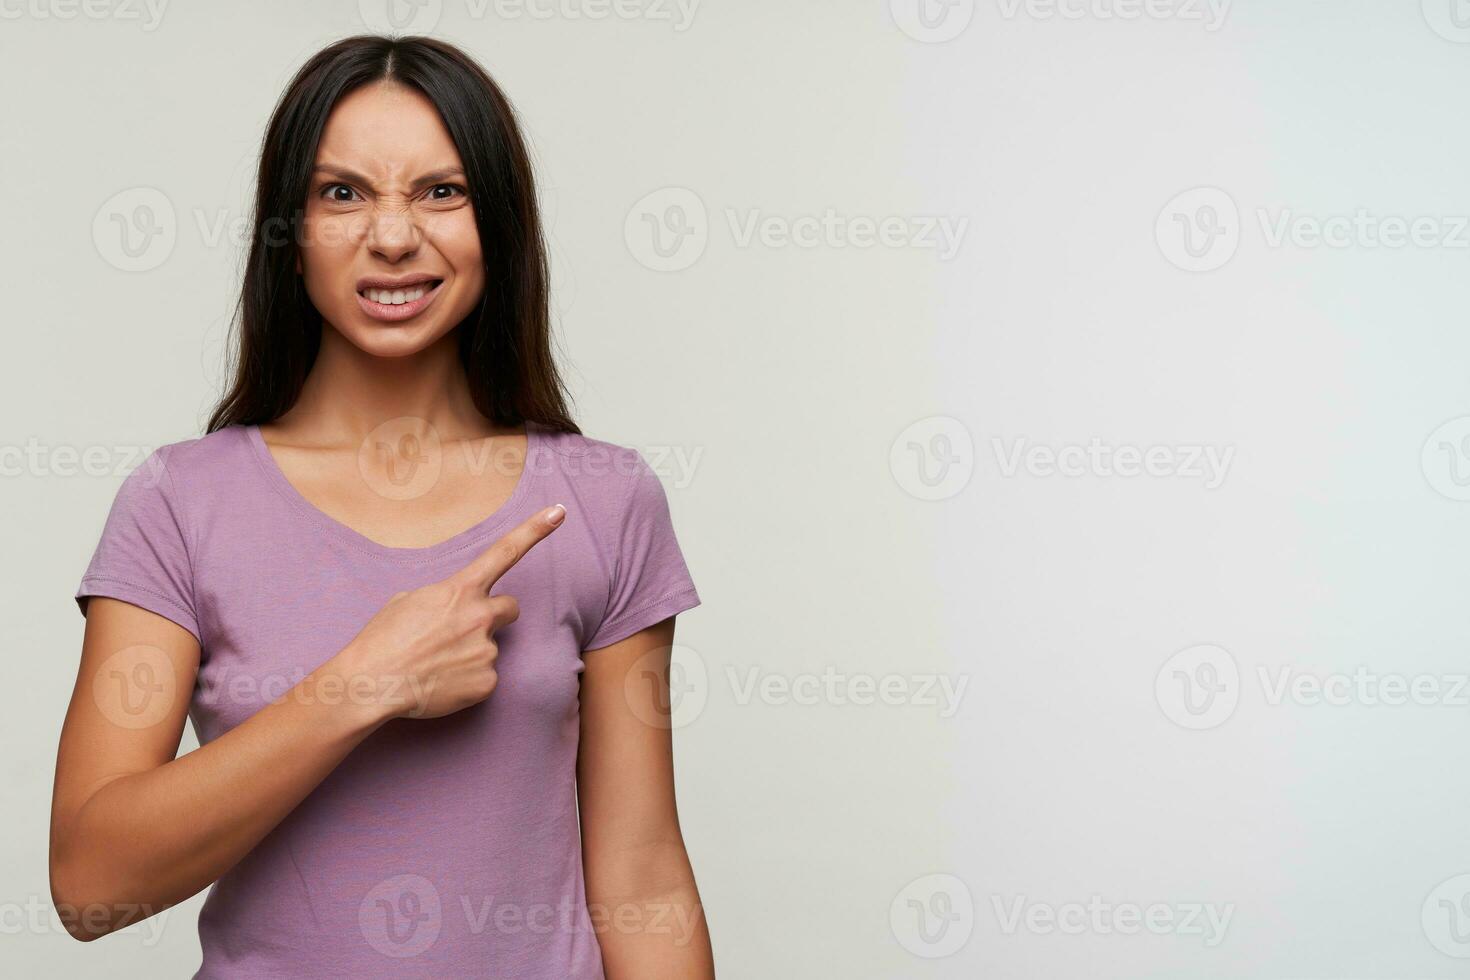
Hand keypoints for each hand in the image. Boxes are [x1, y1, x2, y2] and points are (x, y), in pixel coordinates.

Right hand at [336, 503, 565, 720]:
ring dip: (471, 652)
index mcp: (460, 590)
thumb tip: (454, 609)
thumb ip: (443, 598)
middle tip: (463, 631)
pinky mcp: (487, 682)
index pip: (506, 552)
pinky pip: (485, 677)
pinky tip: (442, 683)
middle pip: (510, 608)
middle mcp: (480, 616)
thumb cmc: (383, 640)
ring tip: (437, 662)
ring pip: (491, 647)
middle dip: (494, 616)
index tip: (559, 512)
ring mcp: (487, 650)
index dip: (535, 530)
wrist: (372, 683)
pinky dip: (468, 681)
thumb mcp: (408, 601)